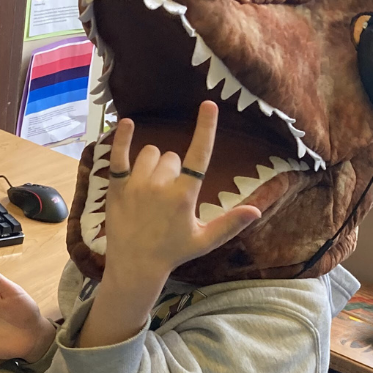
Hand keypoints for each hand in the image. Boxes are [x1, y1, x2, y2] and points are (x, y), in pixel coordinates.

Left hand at [102, 101, 260, 289]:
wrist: (135, 266)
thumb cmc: (172, 253)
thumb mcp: (204, 240)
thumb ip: (229, 223)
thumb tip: (256, 210)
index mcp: (184, 196)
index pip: (199, 155)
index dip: (206, 128)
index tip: (209, 105)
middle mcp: (160, 186)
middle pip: (173, 157)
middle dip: (175, 170)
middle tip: (169, 196)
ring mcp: (136, 185)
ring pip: (150, 154)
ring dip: (154, 163)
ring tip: (152, 186)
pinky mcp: (117, 188)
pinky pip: (118, 155)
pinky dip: (122, 138)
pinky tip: (126, 124)